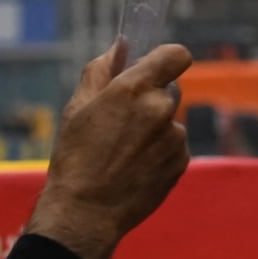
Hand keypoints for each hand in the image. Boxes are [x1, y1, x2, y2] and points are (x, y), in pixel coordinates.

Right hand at [26, 45, 194, 258]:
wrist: (85, 212)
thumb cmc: (75, 159)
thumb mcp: (77, 108)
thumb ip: (101, 70)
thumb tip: (121, 46)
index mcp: (134, 89)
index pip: (176, 55)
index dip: (166, 59)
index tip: (155, 68)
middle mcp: (160, 108)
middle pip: (169, 89)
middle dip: (151, 99)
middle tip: (122, 122)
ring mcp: (174, 136)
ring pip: (170, 120)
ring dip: (154, 128)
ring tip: (123, 153)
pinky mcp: (182, 160)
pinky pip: (174, 146)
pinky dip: (160, 152)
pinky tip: (134, 168)